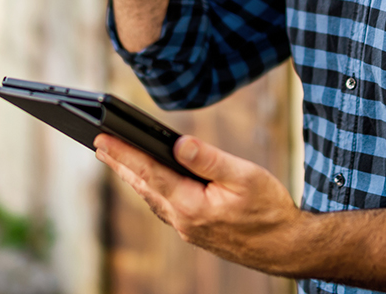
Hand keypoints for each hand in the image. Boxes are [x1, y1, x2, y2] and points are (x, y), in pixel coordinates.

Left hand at [94, 133, 305, 275]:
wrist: (286, 248)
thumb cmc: (270, 210)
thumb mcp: (245, 176)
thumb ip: (209, 159)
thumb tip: (179, 142)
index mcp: (191, 205)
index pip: (149, 172)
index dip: (124, 153)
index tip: (102, 138)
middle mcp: (183, 220)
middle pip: (144, 186)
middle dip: (120, 164)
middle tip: (99, 144)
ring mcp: (188, 229)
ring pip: (153, 198)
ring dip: (134, 177)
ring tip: (118, 160)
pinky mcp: (197, 231)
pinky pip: (165, 207)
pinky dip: (152, 190)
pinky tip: (152, 183)